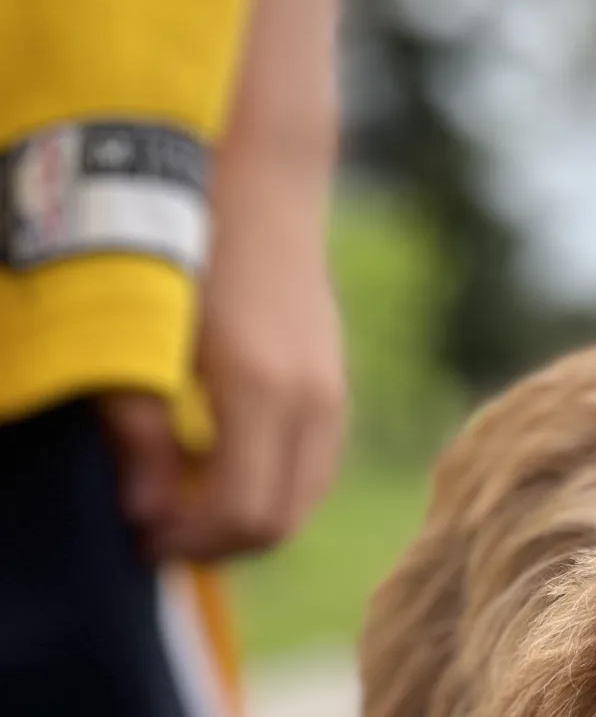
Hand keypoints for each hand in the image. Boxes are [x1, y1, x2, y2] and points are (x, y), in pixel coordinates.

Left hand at [102, 142, 345, 563]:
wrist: (259, 174)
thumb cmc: (184, 240)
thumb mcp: (139, 334)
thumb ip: (138, 428)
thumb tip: (145, 515)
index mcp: (262, 390)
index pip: (242, 514)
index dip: (190, 542)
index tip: (141, 537)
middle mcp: (311, 402)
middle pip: (277, 523)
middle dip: (216, 542)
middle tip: (158, 531)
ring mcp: (332, 396)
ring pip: (299, 502)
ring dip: (242, 517)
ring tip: (183, 498)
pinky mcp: (335, 388)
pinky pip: (309, 470)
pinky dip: (266, 488)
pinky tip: (217, 462)